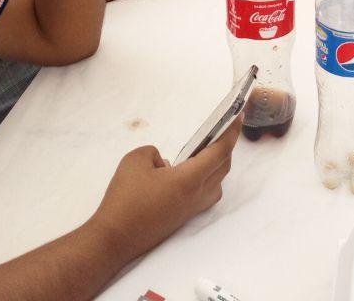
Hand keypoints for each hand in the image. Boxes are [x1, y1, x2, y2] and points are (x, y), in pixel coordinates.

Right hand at [92, 118, 240, 262]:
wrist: (115, 238)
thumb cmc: (126, 198)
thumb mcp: (135, 160)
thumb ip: (153, 152)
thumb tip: (164, 165)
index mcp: (190, 179)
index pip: (220, 151)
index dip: (232, 132)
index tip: (239, 116)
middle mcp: (197, 195)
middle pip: (223, 167)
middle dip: (226, 146)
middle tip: (221, 129)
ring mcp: (191, 209)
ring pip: (216, 183)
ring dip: (217, 164)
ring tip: (206, 148)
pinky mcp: (182, 218)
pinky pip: (205, 194)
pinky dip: (206, 179)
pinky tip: (187, 173)